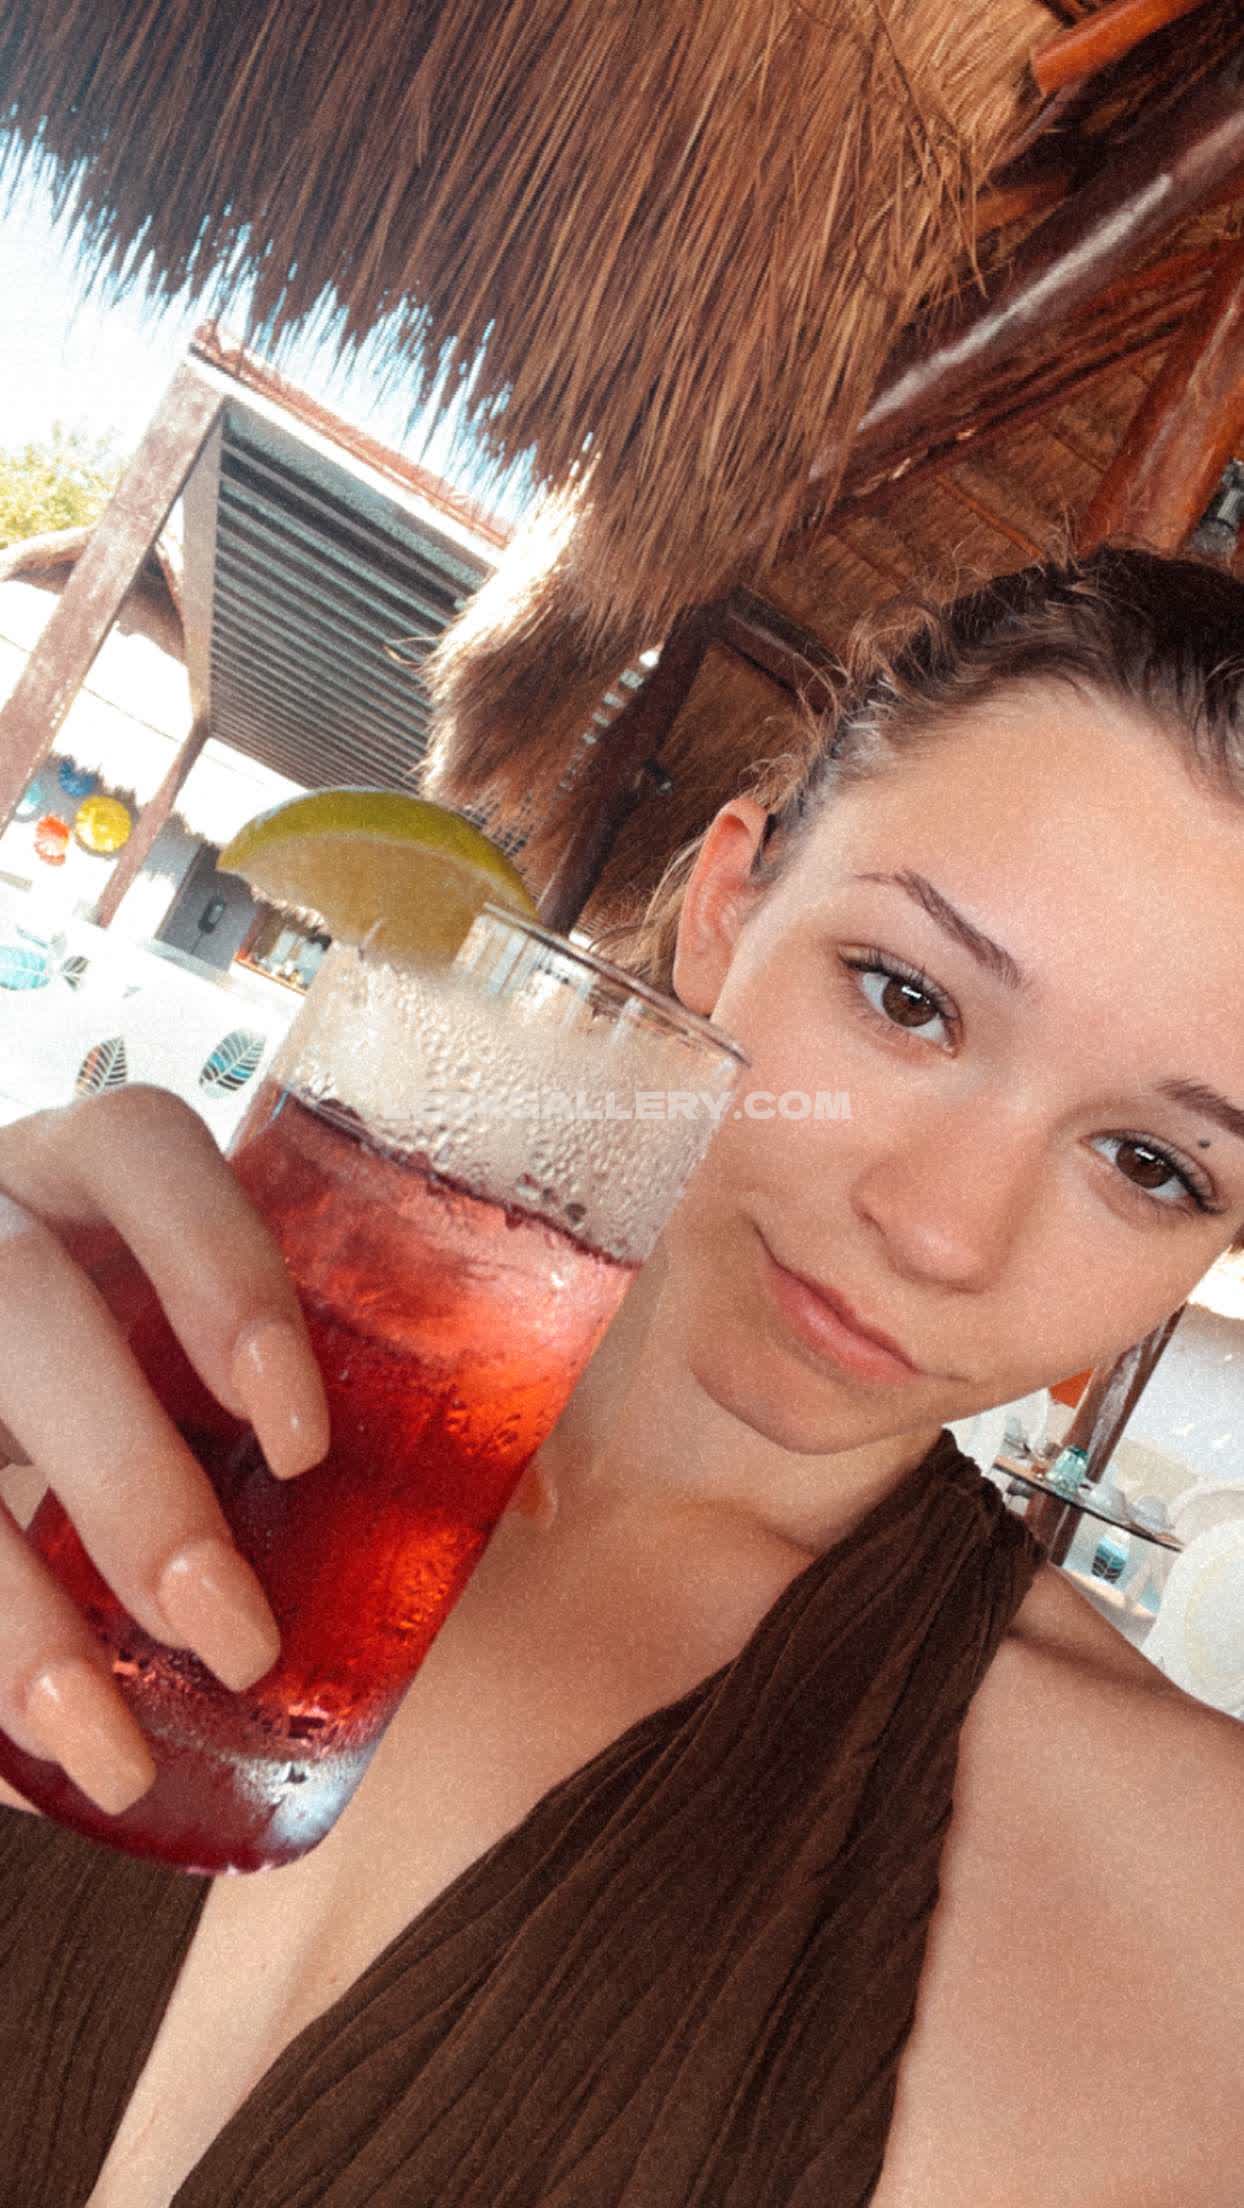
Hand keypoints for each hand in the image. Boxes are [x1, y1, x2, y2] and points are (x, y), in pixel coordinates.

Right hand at [0, 1087, 329, 1817]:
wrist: (9, 1411)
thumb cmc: (151, 1369)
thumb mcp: (216, 1352)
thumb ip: (362, 1394)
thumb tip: (527, 1503)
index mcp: (82, 1172)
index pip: (140, 1144)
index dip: (218, 1271)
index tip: (302, 1440)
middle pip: (20, 1299)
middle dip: (129, 1474)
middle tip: (235, 1627)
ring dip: (21, 1611)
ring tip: (117, 1746)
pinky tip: (36, 1758)